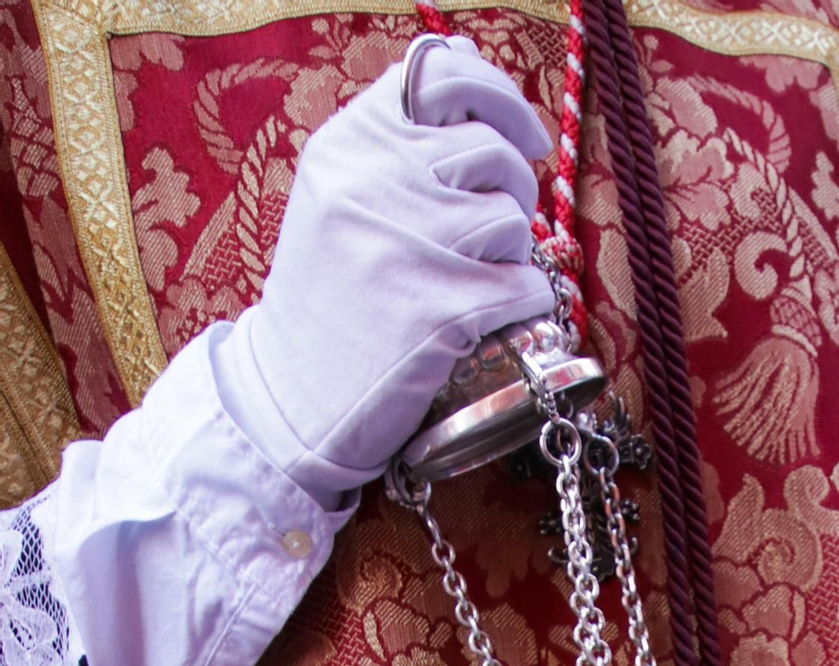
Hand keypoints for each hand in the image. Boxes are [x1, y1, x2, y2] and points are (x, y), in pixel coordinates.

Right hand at [215, 36, 554, 504]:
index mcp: (349, 143)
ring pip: (515, 221)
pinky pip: (529, 287)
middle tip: (486, 236)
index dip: (497, 99)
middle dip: (510, 193)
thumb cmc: (328, 300)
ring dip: (511, 257)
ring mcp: (410, 245)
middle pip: (493, 152)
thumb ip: (395, 144)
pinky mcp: (441, 310)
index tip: (522, 136)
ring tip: (467, 283)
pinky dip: (523, 308)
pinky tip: (486, 322)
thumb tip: (480, 92)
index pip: (443, 76)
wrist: (291, 397)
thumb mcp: (338, 198)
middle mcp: (376, 181)